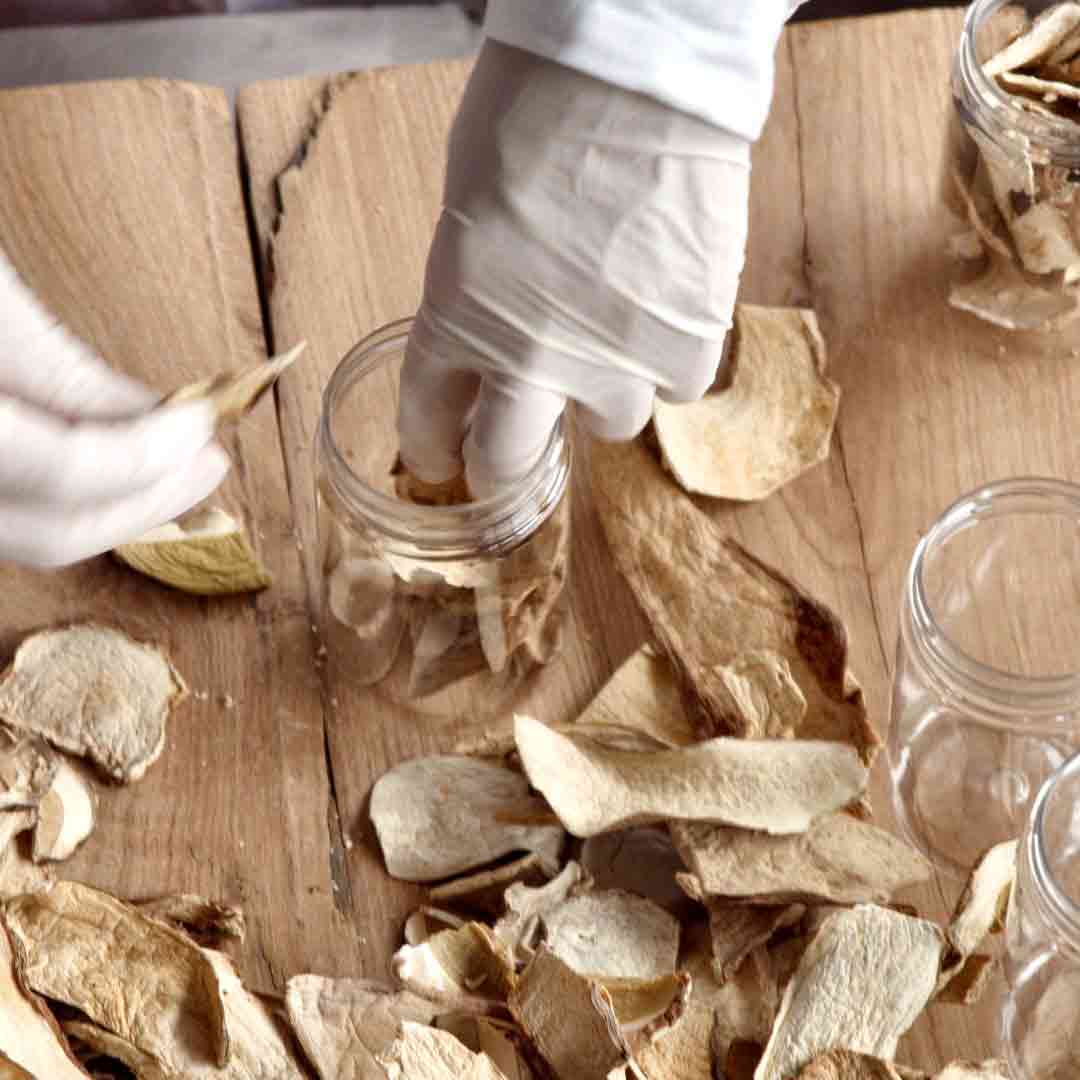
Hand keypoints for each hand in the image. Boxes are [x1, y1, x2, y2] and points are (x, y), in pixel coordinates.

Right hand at [0, 256, 228, 567]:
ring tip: (174, 468)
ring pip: (22, 539)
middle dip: (144, 504)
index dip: (149, 455)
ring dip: (111, 511)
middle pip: (45, 535)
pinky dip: (62, 502)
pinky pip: (2, 518)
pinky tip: (110, 469)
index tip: (205, 424)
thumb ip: (57, 363)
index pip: (62, 468)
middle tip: (208, 465)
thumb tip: (154, 413)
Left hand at [397, 41, 749, 496]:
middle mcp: (530, 357)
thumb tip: (494, 337)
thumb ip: (473, 296)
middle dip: (501, 460)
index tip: (443, 457)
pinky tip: (664, 309)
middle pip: (507, 460)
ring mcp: (615, 360)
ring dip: (603, 390)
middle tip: (512, 444)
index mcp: (456, 316)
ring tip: (613, 333)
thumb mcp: (469, 214)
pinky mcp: (688, 346)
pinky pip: (677, 388)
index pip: (428, 419)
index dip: (432, 446)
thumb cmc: (538, 115)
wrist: (640, 74)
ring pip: (608, 424)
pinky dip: (668, 358)